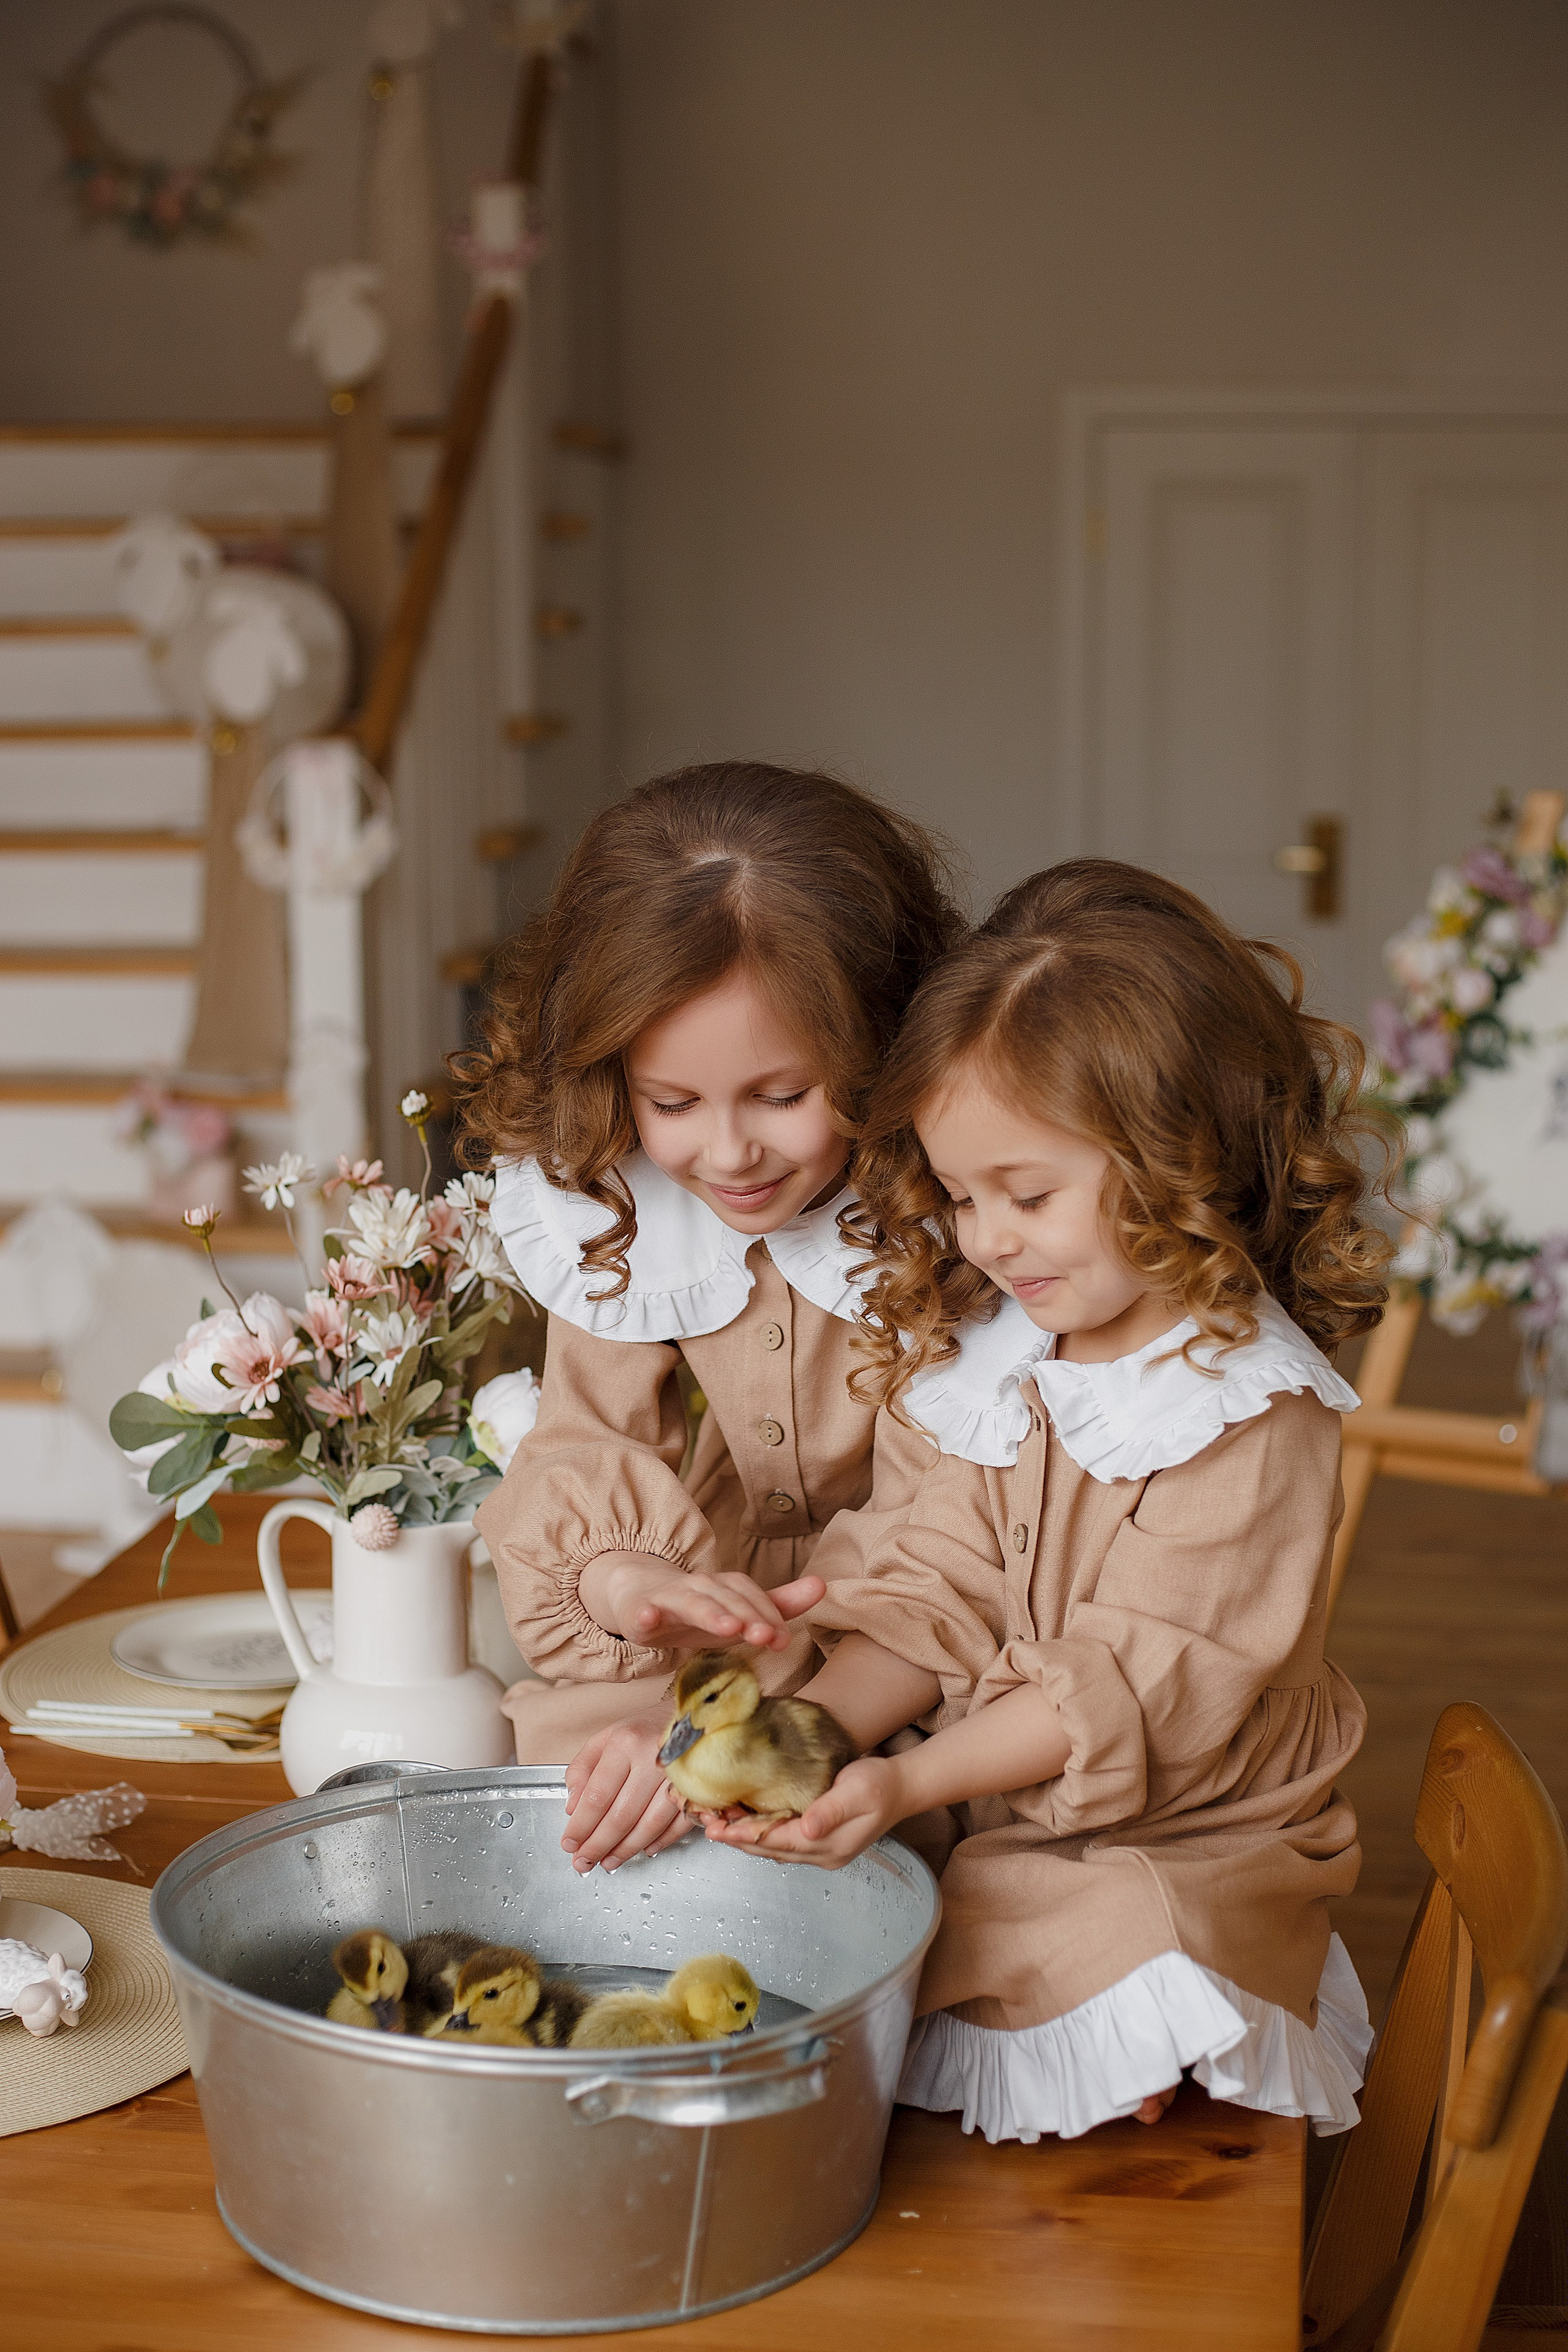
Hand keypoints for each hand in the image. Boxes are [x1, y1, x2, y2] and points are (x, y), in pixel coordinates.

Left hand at [562, 1710, 691, 1872]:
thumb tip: (573, 1808)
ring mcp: (680, 1776)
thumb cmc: (645, 1728)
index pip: (597, 1795)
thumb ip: (582, 1769)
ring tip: (609, 1861)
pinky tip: (644, 1849)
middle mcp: (654, 1759)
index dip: (581, 1826)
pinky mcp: (700, 1788)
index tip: (569, 1843)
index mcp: (626, 1743)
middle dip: (598, 1845)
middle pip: (621, 1816)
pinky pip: (678, 1825)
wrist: (694, 1713)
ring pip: (649, 1826)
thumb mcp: (606, 1737)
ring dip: (626, 1850)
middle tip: (583, 1861)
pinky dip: (660, 1842)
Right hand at [580, 1554, 824, 1652]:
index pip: (751, 1596)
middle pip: (726, 1599)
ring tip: (728, 1627)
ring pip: (692, 1603)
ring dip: (710, 1612)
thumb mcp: (739, 1611)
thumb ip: (778, 1604)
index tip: (782, 1640)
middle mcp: (701, 1588)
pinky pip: (643, 1612)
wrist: (641, 1598)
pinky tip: (649, 1620)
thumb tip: (823, 1584)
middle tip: (763, 1637)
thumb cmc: (698, 1611)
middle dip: (746, 1616)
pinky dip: (645, 1614)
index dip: (766, 1615)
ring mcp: (669, 1599)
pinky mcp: (641, 1611)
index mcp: (726, 1588)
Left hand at [702, 1756, 904, 1871]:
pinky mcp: (818, 1840)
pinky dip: (760, 1831)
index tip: (719, 1828)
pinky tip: (745, 1818)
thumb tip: (807, 1828)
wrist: (902, 1787)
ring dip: (745, 1836)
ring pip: (773, 1847)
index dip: (746, 1835)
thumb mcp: (859, 1791)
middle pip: (770, 1850)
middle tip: (707, 1824)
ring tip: (717, 1822)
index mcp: (829, 1846)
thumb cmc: (881, 1784)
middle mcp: (822, 1855)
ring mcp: (820, 1850)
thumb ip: (831, 1810)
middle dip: (737, 1838)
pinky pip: (781, 1840)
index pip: (778, 1842)